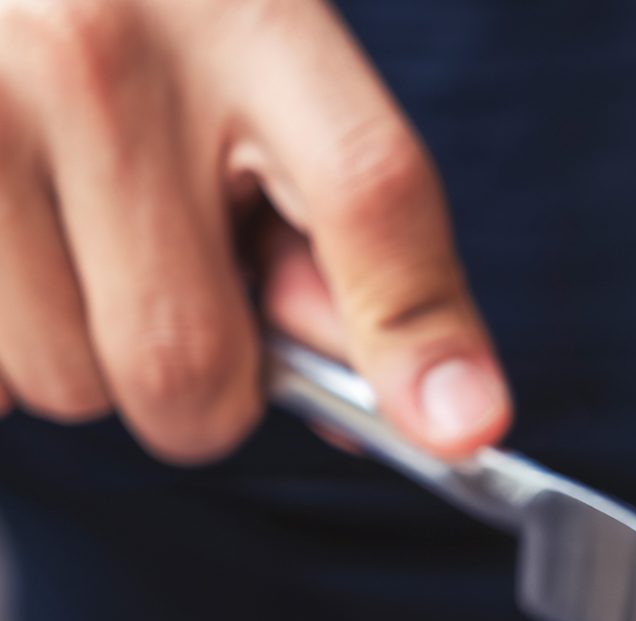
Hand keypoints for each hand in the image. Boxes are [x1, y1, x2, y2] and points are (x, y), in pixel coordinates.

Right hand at [0, 0, 507, 463]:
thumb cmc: (150, 14)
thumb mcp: (269, 67)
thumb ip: (344, 225)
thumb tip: (419, 403)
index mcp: (247, 14)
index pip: (366, 195)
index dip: (419, 332)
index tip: (459, 433)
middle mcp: (96, 50)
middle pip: (188, 362)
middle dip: (206, 388)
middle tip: (184, 301)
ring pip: (66, 384)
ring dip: (86, 362)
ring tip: (74, 239)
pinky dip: (4, 350)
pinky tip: (15, 247)